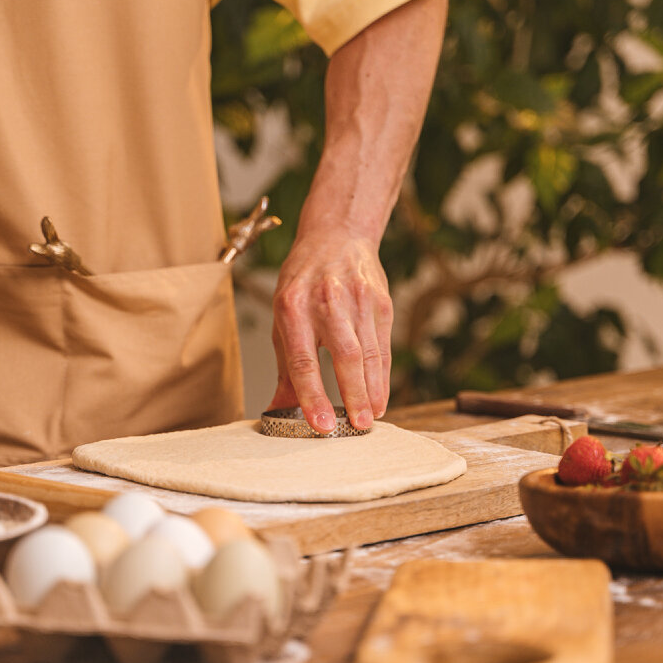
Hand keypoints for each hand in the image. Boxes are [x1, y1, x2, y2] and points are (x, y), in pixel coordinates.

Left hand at [269, 233, 392, 432]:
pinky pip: (383, 347)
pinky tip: (379, 396)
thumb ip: (286, 366)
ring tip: (370, 417)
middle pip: (344, 356)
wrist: (337, 235)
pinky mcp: (381, 302)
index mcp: (293, 307)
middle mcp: (327, 301)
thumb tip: (279, 409)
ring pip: (369, 353)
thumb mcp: (283, 317)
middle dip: (352, 395)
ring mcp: (358, 300)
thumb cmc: (304, 280)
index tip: (321, 424)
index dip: (313, 396)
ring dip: (372, 390)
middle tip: (356, 427)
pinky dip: (382, 375)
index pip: (304, 360)